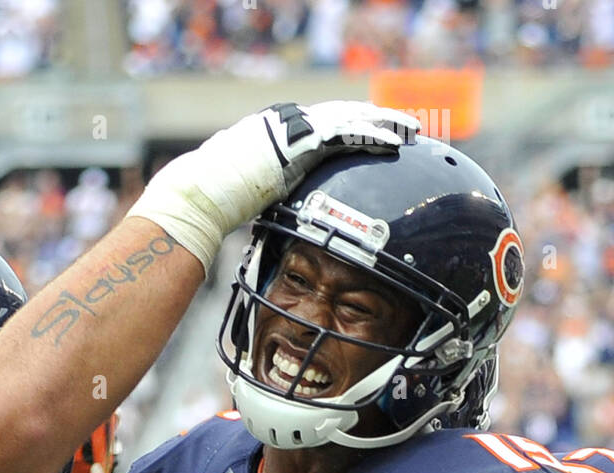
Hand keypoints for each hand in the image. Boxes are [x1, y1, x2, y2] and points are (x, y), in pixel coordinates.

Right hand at [127, 101, 419, 271]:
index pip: (321, 126)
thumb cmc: (213, 203)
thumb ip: (265, 197)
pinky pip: (345, 133)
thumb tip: (267, 216)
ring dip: (383, 123)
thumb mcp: (245, 196)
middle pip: (340, 115)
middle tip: (403, 126)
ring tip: (411, 130)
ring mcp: (293, 129)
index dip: (349, 128)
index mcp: (275, 135)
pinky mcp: (300, 140)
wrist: (202, 193)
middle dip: (373, 119)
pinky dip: (371, 135)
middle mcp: (286, 124)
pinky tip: (393, 140)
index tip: (372, 134)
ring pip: (349, 117)